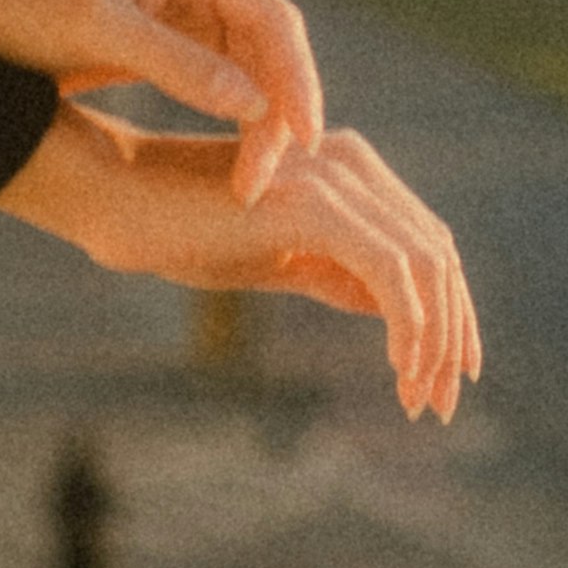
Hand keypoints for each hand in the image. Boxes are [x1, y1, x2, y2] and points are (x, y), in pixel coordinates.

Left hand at [0, 0, 328, 198]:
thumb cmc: (25, 5)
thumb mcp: (97, 32)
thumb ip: (177, 65)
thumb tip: (254, 105)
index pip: (274, 21)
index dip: (297, 84)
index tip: (305, 144)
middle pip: (272, 50)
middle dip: (277, 116)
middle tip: (262, 183)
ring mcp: (194, 7)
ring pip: (254, 72)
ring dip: (259, 126)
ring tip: (247, 185)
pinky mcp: (177, 39)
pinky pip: (226, 82)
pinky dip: (235, 122)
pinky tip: (234, 162)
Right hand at [0, 105, 481, 421]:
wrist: (115, 196)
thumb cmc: (183, 227)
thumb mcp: (274, 259)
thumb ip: (333, 273)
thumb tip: (391, 309)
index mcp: (347, 169)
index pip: (426, 242)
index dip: (450, 312)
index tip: (446, 378)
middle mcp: (352, 161)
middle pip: (437, 251)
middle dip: (452, 335)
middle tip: (442, 406)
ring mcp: (334, 177)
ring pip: (425, 262)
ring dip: (435, 339)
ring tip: (419, 398)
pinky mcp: (313, 205)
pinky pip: (389, 269)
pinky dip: (408, 322)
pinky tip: (399, 368)